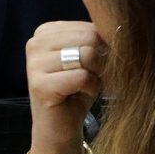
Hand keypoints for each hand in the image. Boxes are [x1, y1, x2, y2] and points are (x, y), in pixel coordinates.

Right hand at [25, 20, 106, 147]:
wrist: (61, 127)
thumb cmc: (78, 89)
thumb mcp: (89, 57)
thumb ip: (96, 38)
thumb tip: (120, 28)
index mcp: (45, 31)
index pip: (89, 26)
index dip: (102, 47)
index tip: (94, 66)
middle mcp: (35, 42)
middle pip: (89, 37)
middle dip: (101, 60)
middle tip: (95, 77)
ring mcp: (34, 64)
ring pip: (87, 54)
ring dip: (97, 74)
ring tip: (87, 84)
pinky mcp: (40, 85)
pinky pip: (82, 76)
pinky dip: (91, 87)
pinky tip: (81, 94)